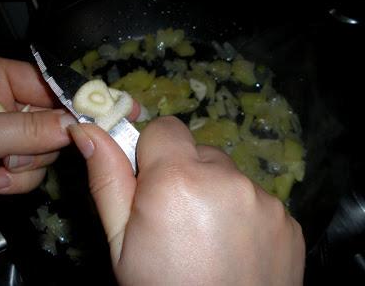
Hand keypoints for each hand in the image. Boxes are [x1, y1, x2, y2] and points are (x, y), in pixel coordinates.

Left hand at [0, 54, 76, 209]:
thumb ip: (28, 129)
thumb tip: (75, 125)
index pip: (45, 82)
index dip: (73, 97)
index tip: (102, 112)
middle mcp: (2, 104)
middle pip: (52, 119)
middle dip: (40, 143)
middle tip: (18, 154)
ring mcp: (5, 135)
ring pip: (45, 148)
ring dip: (27, 166)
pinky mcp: (4, 161)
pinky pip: (33, 169)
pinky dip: (19, 180)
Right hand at [70, 116, 304, 284]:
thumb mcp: (121, 242)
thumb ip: (107, 179)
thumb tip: (87, 131)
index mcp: (178, 180)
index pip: (165, 128)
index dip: (153, 151)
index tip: (151, 181)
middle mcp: (227, 179)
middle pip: (199, 152)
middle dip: (185, 174)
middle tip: (178, 218)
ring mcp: (263, 200)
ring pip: (228, 176)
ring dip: (215, 193)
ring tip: (208, 237)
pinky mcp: (287, 219)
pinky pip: (256, 199)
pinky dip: (243, 214)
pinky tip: (234, 247)